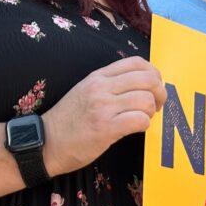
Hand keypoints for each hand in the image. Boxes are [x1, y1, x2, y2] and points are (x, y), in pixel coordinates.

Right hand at [43, 56, 165, 176]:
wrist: (45, 143)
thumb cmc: (70, 120)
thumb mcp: (87, 91)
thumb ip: (112, 84)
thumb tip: (145, 84)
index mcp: (98, 77)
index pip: (137, 62)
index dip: (154, 74)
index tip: (153, 88)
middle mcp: (101, 88)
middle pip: (148, 79)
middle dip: (160, 93)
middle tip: (156, 106)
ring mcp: (103, 107)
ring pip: (147, 100)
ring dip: (151, 111)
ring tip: (142, 118)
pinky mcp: (105, 128)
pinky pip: (140, 120)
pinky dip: (144, 125)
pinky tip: (136, 128)